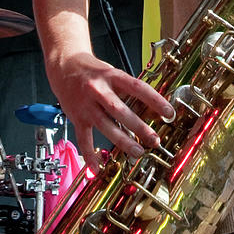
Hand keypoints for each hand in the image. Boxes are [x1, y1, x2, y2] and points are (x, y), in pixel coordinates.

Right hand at [47, 52, 174, 172]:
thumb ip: (129, 90)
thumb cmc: (93, 71)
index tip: (169, 112)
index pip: (137, 88)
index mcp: (112, 76)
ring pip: (105, 125)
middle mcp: (98, 90)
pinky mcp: (76, 117)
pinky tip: (98, 168)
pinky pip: (84, 138)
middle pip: (120, 111)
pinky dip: (90, 155)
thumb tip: (151, 108)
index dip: (155, 100)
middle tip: (154, 140)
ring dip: (123, 141)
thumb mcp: (113, 73)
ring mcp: (86, 105)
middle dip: (139, 127)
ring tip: (137, 152)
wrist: (64, 66)